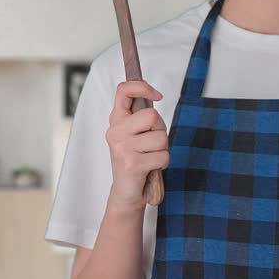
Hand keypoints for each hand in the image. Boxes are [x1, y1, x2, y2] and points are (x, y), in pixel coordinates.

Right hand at [104, 80, 168, 212]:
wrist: (126, 192)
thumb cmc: (135, 159)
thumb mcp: (134, 134)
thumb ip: (140, 116)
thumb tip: (153, 96)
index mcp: (116, 120)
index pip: (124, 90)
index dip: (142, 87)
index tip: (157, 96)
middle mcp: (115, 131)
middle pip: (152, 116)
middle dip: (160, 130)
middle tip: (151, 143)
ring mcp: (122, 147)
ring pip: (161, 138)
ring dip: (162, 150)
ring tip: (149, 157)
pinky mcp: (132, 163)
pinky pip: (163, 156)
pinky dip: (162, 164)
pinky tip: (150, 168)